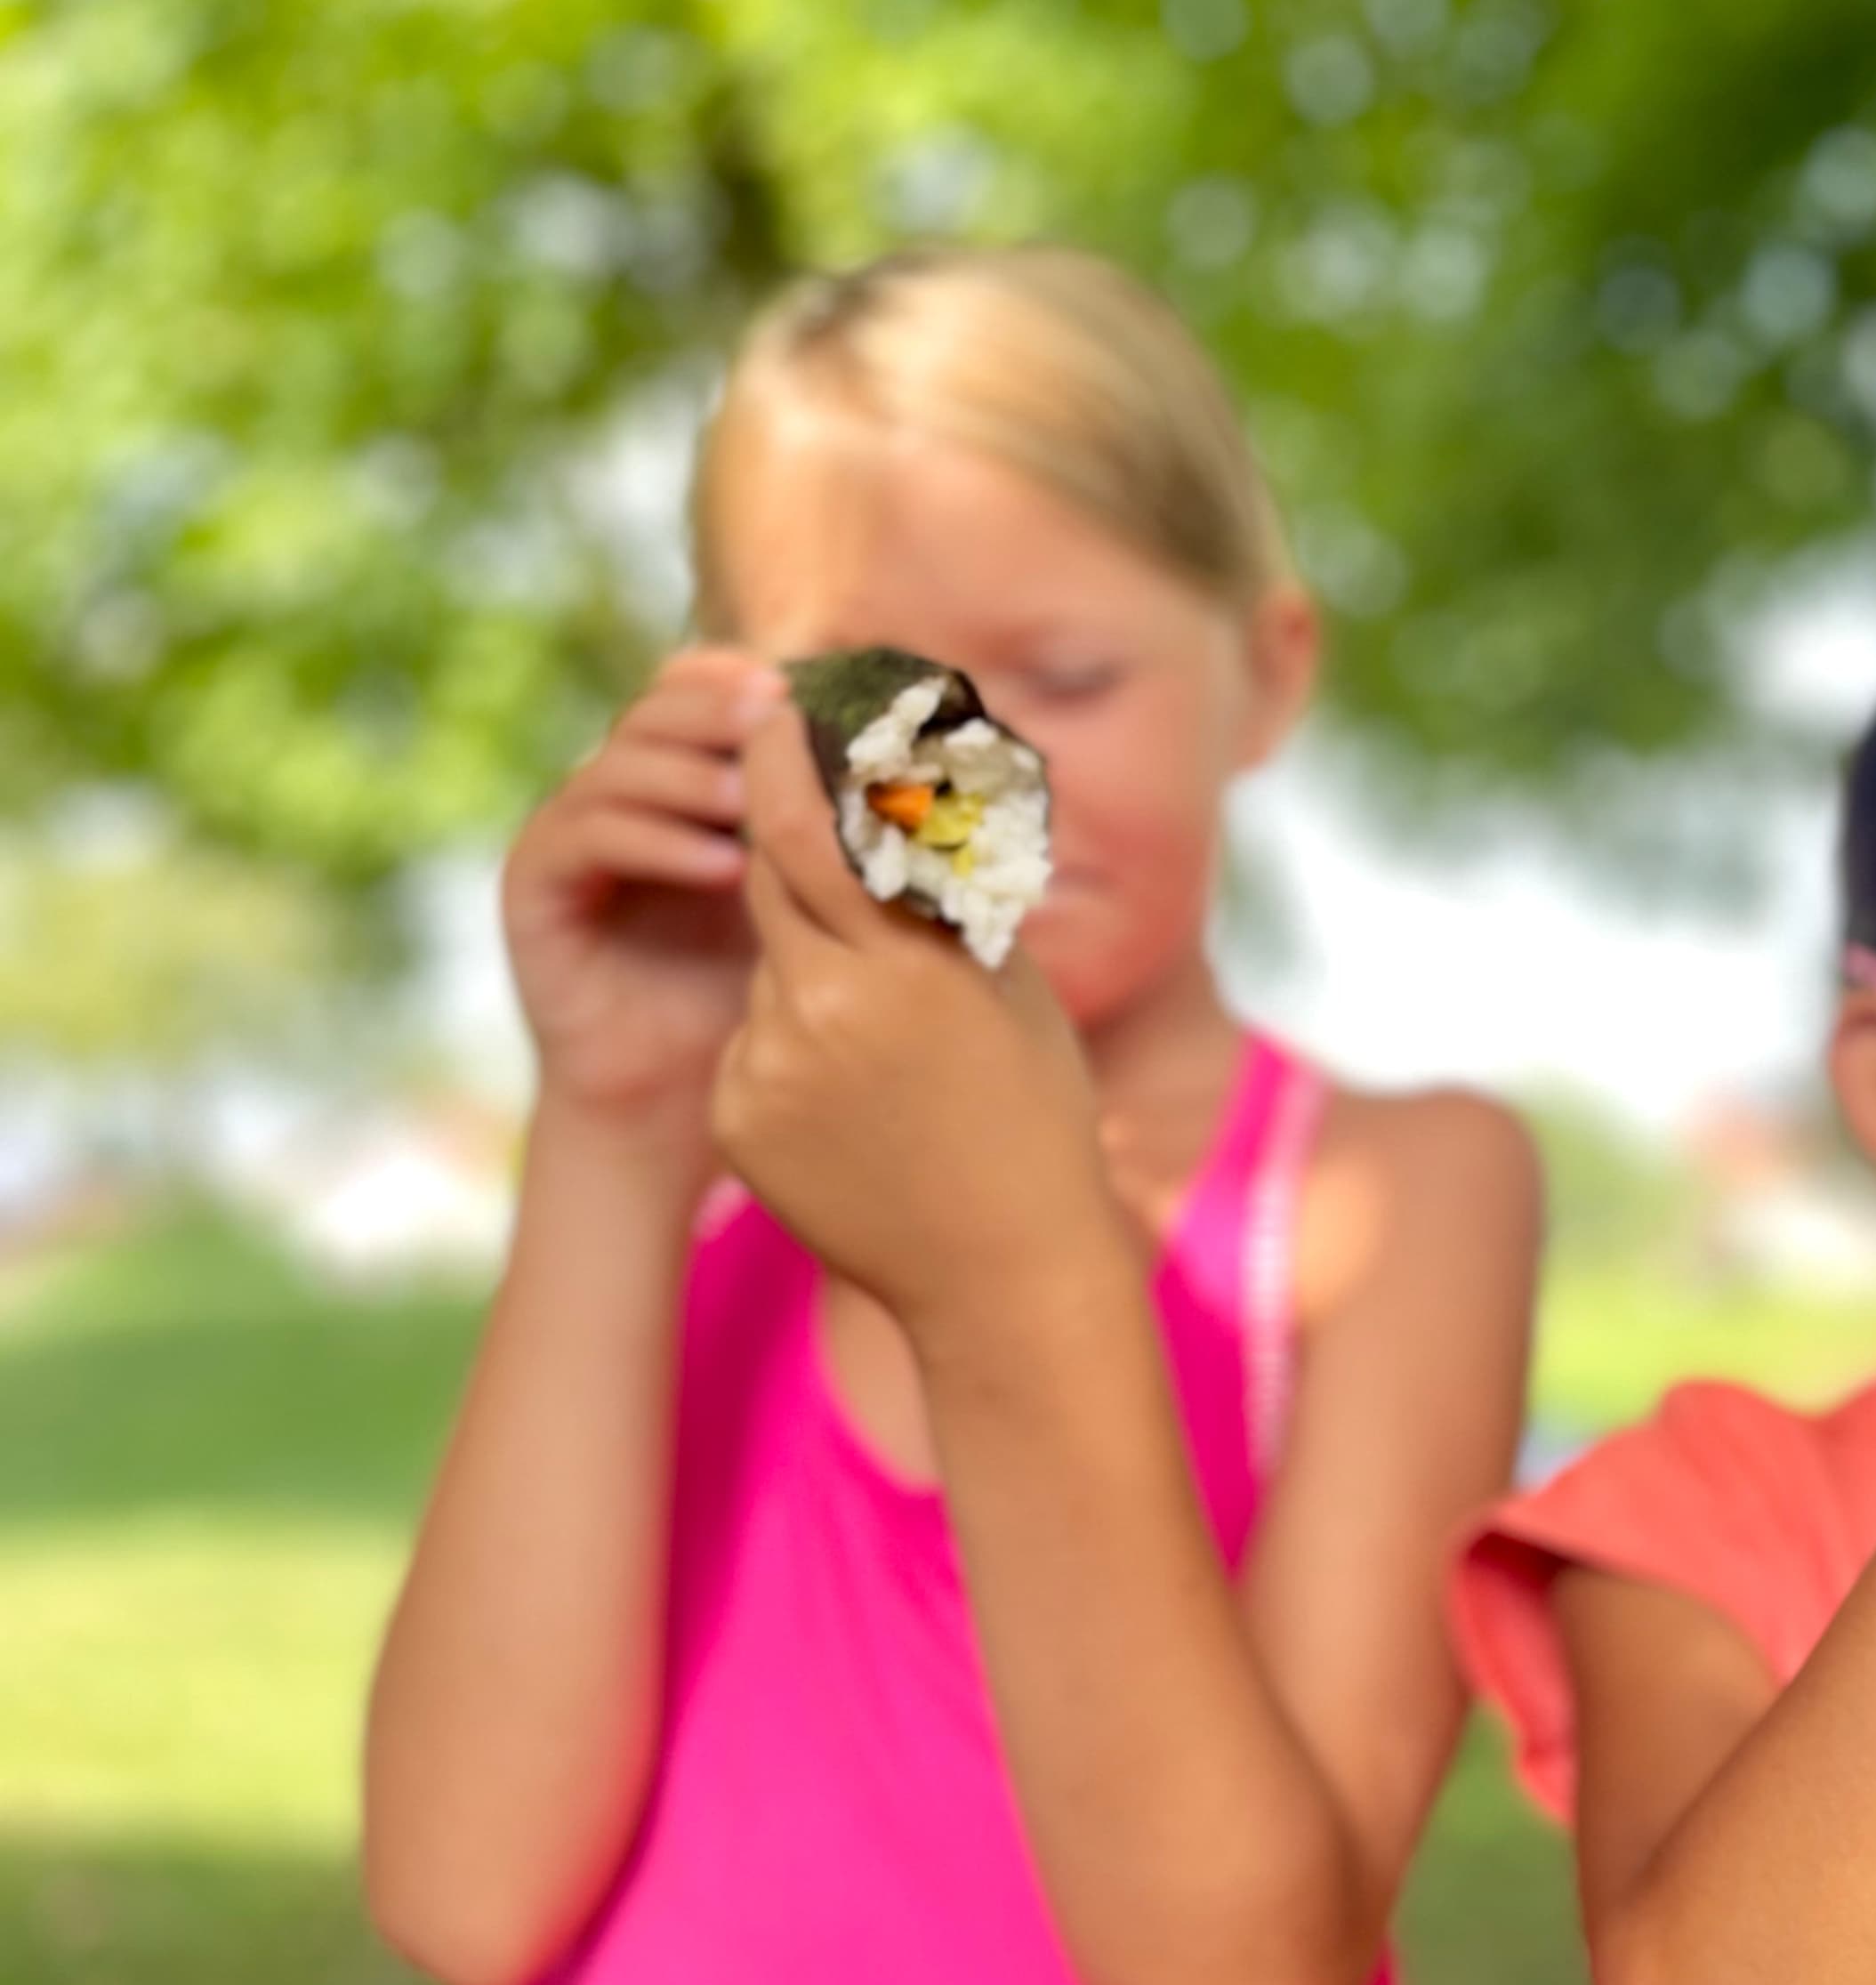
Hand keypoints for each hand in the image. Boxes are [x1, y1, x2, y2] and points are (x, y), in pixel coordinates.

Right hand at [501, 652, 782, 1159]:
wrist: (679, 1104)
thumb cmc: (764, 1000)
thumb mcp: (807, 900)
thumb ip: (827, 830)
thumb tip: (914, 760)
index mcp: (682, 784)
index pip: (697, 696)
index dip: (741, 680)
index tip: (807, 683)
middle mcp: (621, 796)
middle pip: (655, 713)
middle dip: (718, 712)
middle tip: (777, 717)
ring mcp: (570, 836)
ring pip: (618, 767)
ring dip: (692, 777)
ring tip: (758, 804)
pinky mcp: (533, 886)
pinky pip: (585, 837)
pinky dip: (656, 842)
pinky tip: (724, 868)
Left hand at [708, 708, 1122, 1336]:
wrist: (1002, 1272)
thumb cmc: (1031, 1117)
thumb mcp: (1010, 989)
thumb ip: (944, 897)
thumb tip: (910, 801)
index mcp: (900, 968)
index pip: (805, 832)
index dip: (777, 763)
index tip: (766, 711)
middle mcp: (819, 1012)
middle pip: (767, 885)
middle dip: (785, 851)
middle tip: (808, 819)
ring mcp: (767, 1071)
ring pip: (767, 971)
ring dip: (810, 971)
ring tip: (889, 1049)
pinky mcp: (735, 1121)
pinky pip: (752, 1048)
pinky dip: (792, 1050)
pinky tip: (856, 1107)